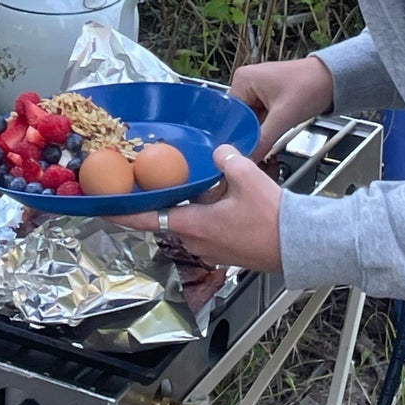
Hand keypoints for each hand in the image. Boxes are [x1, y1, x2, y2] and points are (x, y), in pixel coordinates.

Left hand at [113, 145, 282, 270]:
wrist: (302, 245)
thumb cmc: (274, 218)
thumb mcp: (247, 177)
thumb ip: (225, 159)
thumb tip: (217, 151)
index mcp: (195, 226)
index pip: (147, 220)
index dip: (121, 214)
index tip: (102, 208)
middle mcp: (198, 242)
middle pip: (167, 220)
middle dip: (159, 203)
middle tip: (150, 183)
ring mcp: (212, 251)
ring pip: (188, 225)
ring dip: (185, 209)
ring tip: (192, 186)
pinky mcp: (227, 253)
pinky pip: (206, 231)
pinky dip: (204, 215)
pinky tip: (219, 199)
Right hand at [230, 54, 335, 159]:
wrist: (332, 80)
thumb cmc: (309, 85)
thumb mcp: (284, 116)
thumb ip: (263, 138)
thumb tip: (248, 158)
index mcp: (243, 79)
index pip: (230, 113)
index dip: (236, 133)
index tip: (239, 151)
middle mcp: (246, 82)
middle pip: (239, 117)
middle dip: (248, 133)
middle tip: (253, 152)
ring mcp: (257, 90)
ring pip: (250, 120)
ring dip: (258, 132)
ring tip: (264, 143)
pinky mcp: (267, 98)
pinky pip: (260, 118)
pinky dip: (266, 128)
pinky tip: (270, 137)